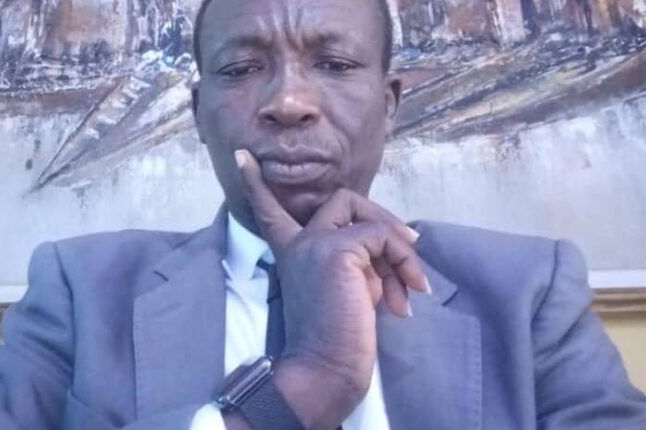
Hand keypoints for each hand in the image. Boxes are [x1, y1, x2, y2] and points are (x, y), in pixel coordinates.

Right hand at [234, 149, 429, 428]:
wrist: (326, 369)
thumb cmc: (338, 337)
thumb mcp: (348, 288)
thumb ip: (358, 259)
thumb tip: (399, 242)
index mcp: (291, 253)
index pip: (269, 210)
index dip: (256, 183)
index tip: (241, 155)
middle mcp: (298, 243)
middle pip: (342, 199)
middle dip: (382, 218)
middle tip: (410, 248)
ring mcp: (315, 243)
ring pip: (369, 217)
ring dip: (400, 251)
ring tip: (410, 288)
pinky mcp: (336, 250)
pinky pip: (384, 237)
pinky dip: (404, 261)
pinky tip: (406, 293)